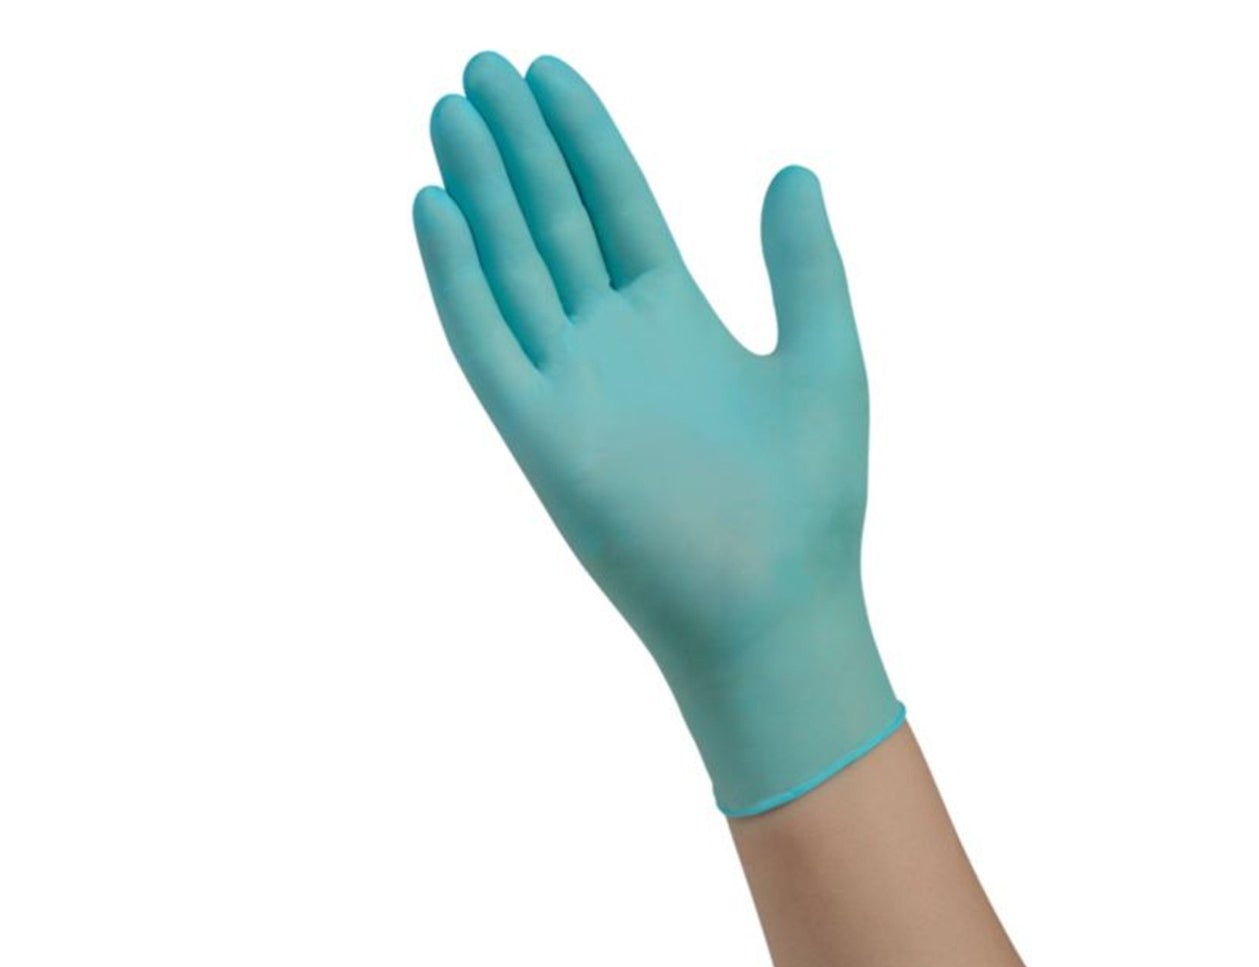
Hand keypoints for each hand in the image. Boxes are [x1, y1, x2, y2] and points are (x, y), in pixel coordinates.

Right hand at [413, 52, 902, 815]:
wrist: (773, 608)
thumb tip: (792, 169)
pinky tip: (434, 207)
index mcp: (676, 322)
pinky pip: (486, 343)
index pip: (616, 207)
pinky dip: (457, 278)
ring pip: (512, 268)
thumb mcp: (824, 356)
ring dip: (479, 190)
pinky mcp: (540, 437)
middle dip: (517, 146)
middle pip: (551, 224)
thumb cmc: (810, 500)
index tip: (549, 72)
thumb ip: (804, 264)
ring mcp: (572, 387)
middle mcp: (614, 346)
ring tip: (451, 111)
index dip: (583, 138)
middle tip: (478, 67)